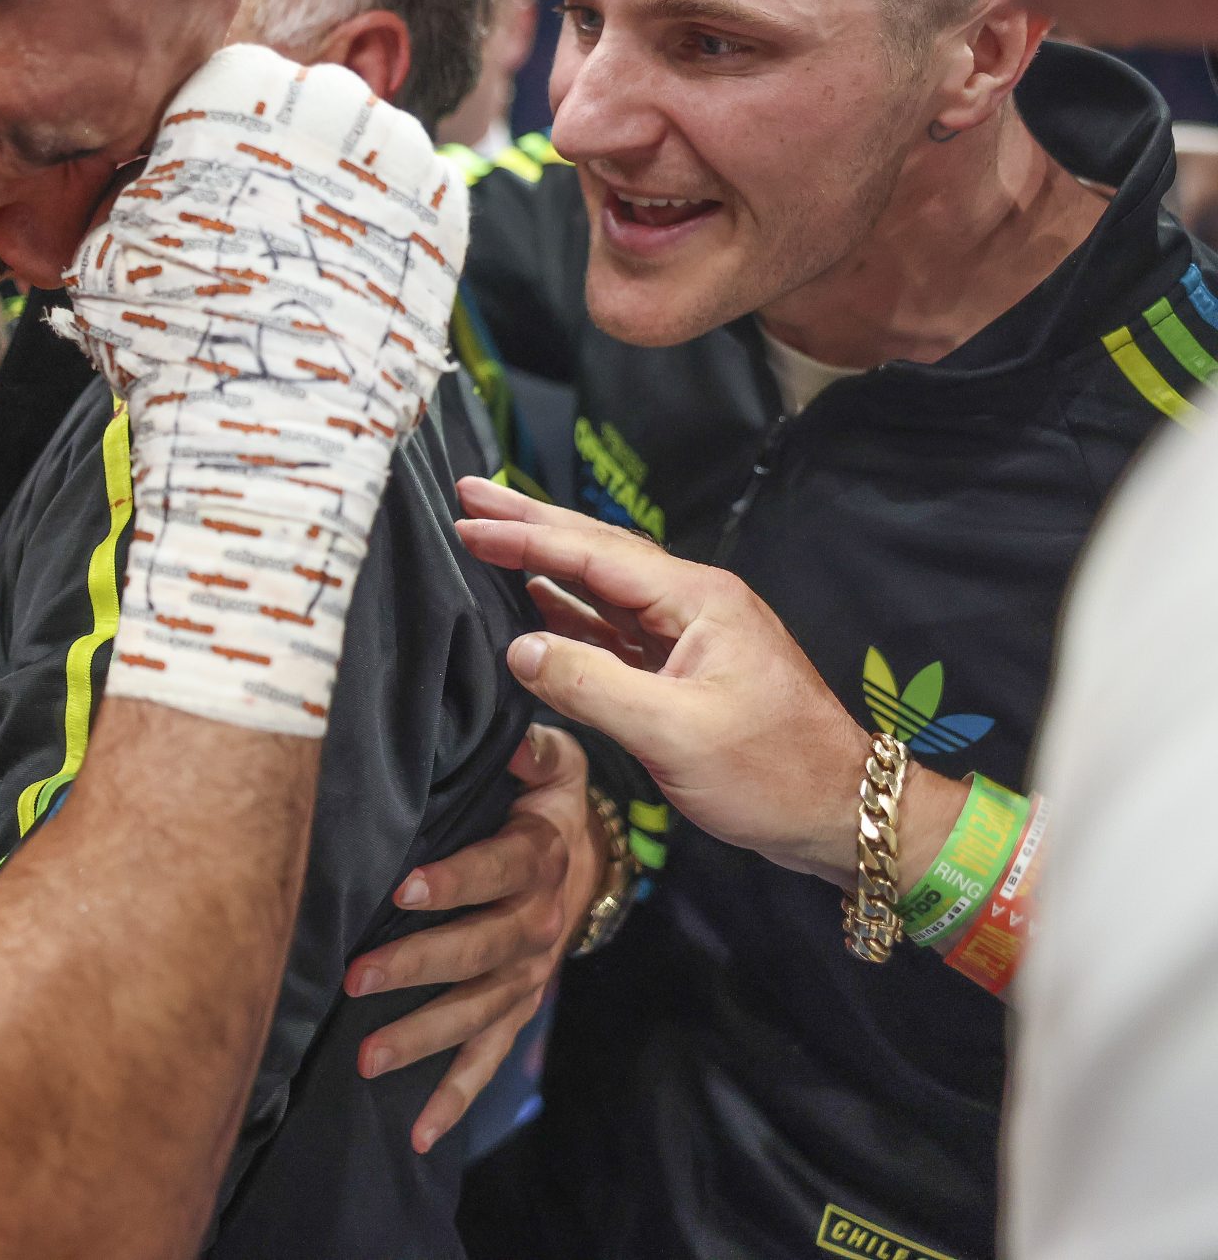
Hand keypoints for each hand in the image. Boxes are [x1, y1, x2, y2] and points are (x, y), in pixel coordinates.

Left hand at [343, 724, 596, 1151]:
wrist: (591, 856)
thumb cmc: (544, 796)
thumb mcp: (553, 760)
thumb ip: (536, 747)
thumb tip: (516, 739)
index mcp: (541, 855)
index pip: (499, 869)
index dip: (455, 880)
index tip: (404, 888)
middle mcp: (540, 921)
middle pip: (482, 949)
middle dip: (419, 964)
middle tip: (356, 978)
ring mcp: (530, 972)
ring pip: (479, 1011)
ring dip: (425, 1037)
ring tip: (366, 1056)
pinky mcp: (519, 1006)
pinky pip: (491, 1057)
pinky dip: (457, 1098)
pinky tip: (419, 1133)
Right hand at [452, 476, 878, 882]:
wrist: (842, 814)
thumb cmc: (772, 773)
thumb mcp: (675, 733)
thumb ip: (590, 685)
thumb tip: (519, 649)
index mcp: (696, 601)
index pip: (593, 554)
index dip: (526, 537)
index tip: (465, 520)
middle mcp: (692, 605)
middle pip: (597, 551)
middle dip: (531, 521)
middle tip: (467, 492)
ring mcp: (689, 637)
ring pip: (601, 586)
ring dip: (544, 561)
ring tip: (489, 535)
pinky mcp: (683, 672)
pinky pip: (612, 627)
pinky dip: (567, 610)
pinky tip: (535, 602)